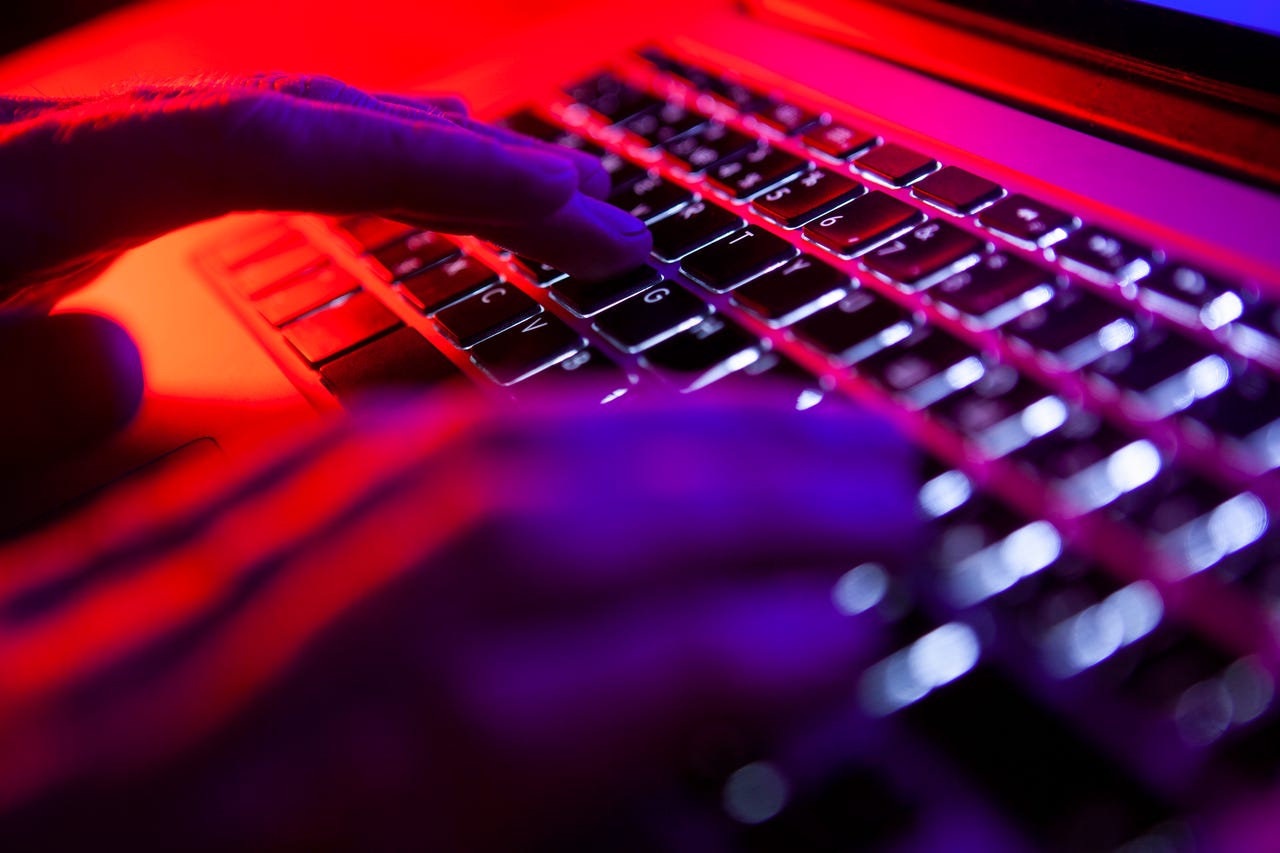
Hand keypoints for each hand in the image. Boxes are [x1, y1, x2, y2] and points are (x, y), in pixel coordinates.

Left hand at [0, 73, 651, 472]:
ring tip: (541, 208)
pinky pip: (252, 174)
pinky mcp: (91, 202)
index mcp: (29, 184)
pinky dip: (352, 184)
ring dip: (425, 163)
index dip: (432, 168)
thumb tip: (108, 347)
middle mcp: (71, 153)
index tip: (567, 214)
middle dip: (470, 158)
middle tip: (604, 220)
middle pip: (310, 116)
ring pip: (293, 134)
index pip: (273, 145)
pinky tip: (402, 213)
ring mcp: (88, 169)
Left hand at [0, 386, 919, 850]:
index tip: (845, 636)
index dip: (686, 670)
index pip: (491, 722)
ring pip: (433, 469)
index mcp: (229, 827)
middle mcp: (193, 689)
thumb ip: (475, 841)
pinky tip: (608, 414)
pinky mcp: (159, 539)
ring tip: (791, 433)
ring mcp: (169, 593)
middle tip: (881, 482)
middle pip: (487, 550)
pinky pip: (349, 443)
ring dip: (637, 436)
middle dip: (713, 506)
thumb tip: (646, 757)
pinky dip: (512, 417)